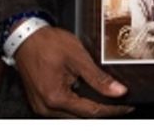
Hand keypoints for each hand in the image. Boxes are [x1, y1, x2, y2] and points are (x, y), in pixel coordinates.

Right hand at [13, 26, 131, 116]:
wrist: (26, 37)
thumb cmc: (48, 44)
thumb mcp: (78, 58)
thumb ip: (98, 78)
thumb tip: (118, 91)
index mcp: (55, 98)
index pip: (91, 112)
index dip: (112, 110)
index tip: (127, 108)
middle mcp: (46, 107)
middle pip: (81, 116)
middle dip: (102, 110)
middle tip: (121, 104)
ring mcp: (42, 105)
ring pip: (72, 114)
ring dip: (90, 108)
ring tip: (109, 99)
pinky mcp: (41, 100)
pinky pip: (63, 108)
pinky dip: (78, 103)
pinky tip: (90, 95)